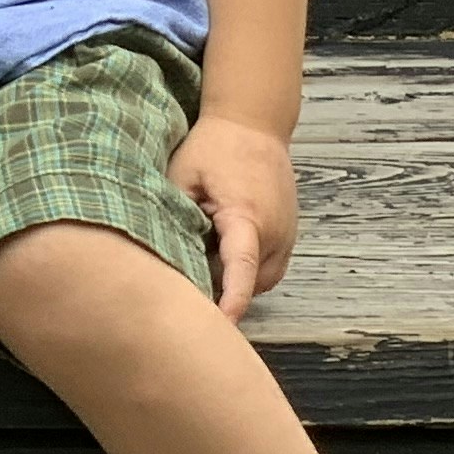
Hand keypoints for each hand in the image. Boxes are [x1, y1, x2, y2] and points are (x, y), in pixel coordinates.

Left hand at [172, 115, 300, 320]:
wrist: (254, 125)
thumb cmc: (212, 148)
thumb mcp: (181, 176)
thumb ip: (176, 216)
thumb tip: (164, 254)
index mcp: (247, 217)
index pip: (240, 270)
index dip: (230, 302)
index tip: (220, 328)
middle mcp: (275, 234)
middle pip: (251, 285)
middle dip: (224, 296)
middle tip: (184, 298)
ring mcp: (287, 238)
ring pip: (261, 281)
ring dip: (235, 284)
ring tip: (198, 275)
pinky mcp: (288, 237)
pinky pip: (266, 268)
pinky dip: (245, 273)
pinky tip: (216, 260)